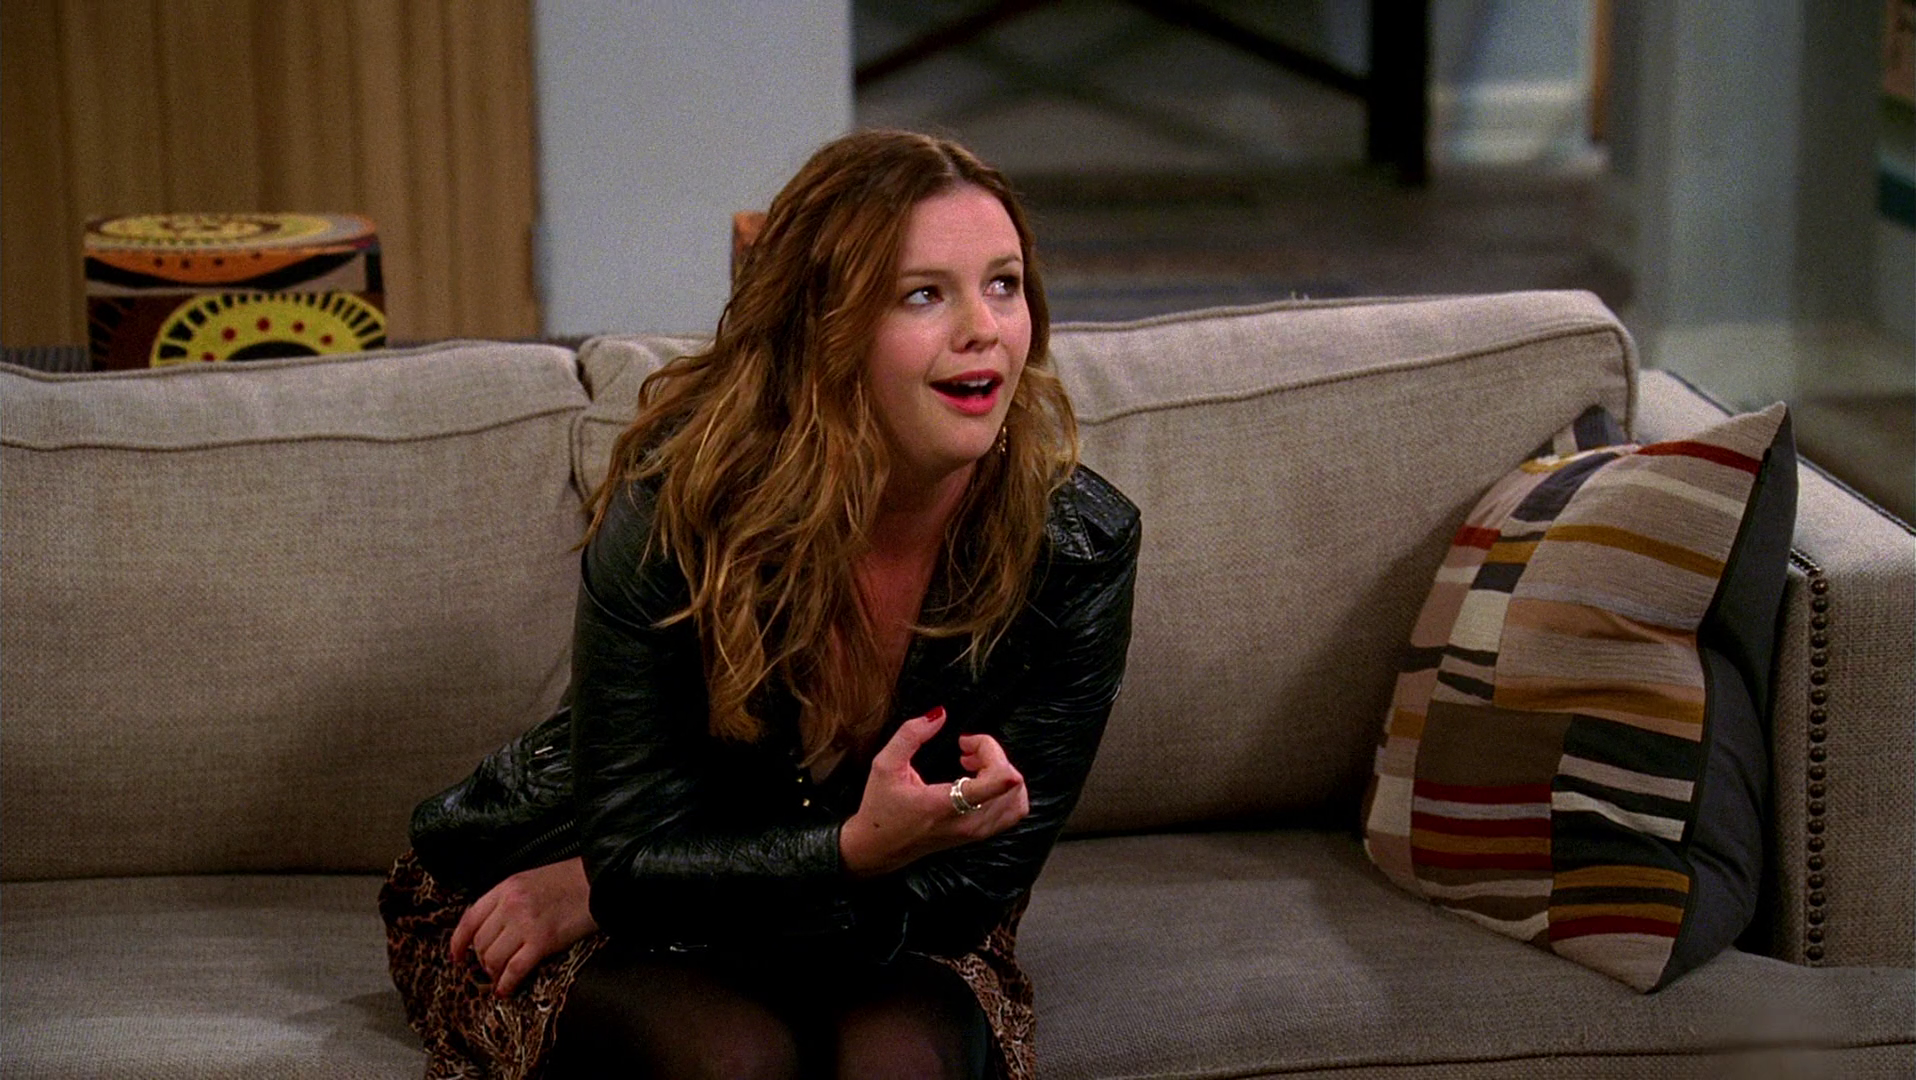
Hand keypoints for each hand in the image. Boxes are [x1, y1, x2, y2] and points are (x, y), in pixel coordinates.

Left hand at [448, 856, 598, 996]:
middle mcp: (511, 905)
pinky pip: (514, 970)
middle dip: (482, 961)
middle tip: (491, 968)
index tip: (457, 956)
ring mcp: (525, 924)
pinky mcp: (542, 941)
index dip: (458, 942)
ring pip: (493, 958)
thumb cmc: (572, 880)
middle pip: (480, 942)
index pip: (470, 918)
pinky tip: (506, 990)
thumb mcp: (532, 880)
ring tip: (500, 979)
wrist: (602, 881)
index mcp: (507, 888)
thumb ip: (510, 899)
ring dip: (493, 974)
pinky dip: (506, 984)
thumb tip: (494, 927)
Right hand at [839, 706, 1029, 876]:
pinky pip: (1012, 811)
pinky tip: (979, 780)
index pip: (998, 782)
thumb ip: (910, 735)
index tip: (966, 743)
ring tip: (972, 765)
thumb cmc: (880, 809)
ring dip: (1000, 771)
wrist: (878, 849)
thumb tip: (940, 714)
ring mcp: (977, 832)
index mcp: (946, 806)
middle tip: (964, 749)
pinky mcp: (980, 835)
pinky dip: (1005, 789)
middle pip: (1011, 783)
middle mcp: (968, 822)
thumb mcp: (885, 765)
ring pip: (1017, 797)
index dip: (994, 752)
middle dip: (992, 755)